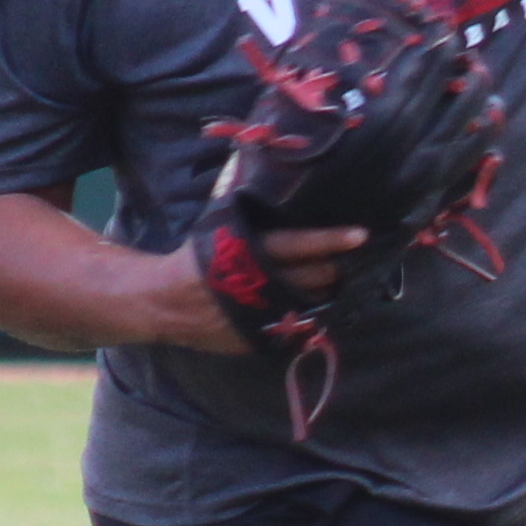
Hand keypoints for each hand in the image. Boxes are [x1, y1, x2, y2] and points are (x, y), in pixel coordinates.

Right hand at [150, 220, 368, 353]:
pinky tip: (323, 305)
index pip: (298, 244)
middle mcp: (261, 286)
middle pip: (314, 277)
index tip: (360, 235)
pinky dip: (313, 316)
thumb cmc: (196, 260)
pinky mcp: (262, 338)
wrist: (164, 303)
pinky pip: (300, 328)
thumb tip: (271, 186)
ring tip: (343, 279)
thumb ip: (247, 219)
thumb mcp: (217, 232)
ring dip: (330, 292)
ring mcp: (264, 317)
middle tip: (357, 258)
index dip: (330, 240)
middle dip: (338, 268)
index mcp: (249, 254)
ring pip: (313, 304)